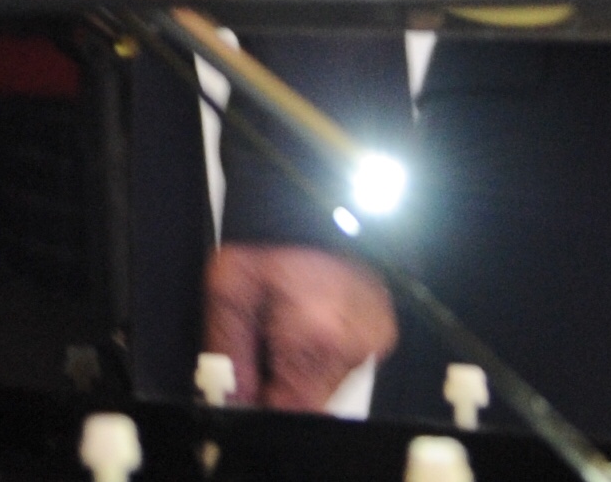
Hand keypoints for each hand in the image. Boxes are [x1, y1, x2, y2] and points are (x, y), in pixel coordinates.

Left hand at [203, 242, 395, 411]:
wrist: (316, 201)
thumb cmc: (273, 239)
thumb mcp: (229, 291)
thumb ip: (228, 354)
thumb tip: (233, 402)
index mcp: (314, 335)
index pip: (291, 409)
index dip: (263, 404)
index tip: (247, 390)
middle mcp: (354, 343)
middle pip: (310, 399)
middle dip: (280, 379)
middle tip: (264, 340)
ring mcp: (373, 339)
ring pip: (328, 383)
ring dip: (303, 365)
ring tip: (288, 321)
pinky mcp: (382, 333)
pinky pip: (345, 361)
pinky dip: (323, 349)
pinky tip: (310, 317)